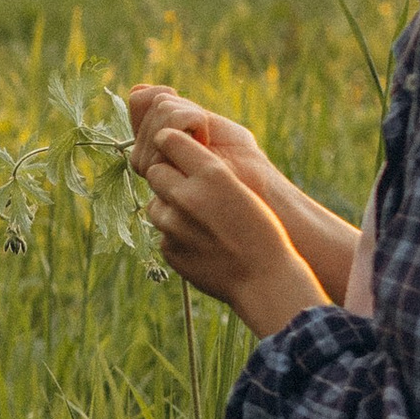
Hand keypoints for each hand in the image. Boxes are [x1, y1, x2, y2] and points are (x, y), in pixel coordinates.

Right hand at [127, 84, 272, 194]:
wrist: (254, 180)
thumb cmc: (236, 154)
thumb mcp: (203, 120)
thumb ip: (170, 107)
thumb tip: (139, 89)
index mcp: (152, 141)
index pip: (139, 101)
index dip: (168, 97)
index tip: (197, 118)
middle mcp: (145, 157)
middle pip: (154, 105)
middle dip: (187, 110)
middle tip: (207, 137)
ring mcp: (149, 168)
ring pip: (160, 114)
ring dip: (194, 119)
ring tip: (207, 145)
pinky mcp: (158, 175)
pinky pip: (165, 128)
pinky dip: (194, 122)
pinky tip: (205, 147)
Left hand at [143, 124, 328, 337]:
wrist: (264, 279)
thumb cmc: (261, 229)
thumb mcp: (242, 187)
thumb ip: (206, 170)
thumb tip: (171, 150)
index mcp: (211, 173)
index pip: (168, 139)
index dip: (172, 143)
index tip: (175, 147)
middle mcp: (186, 196)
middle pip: (155, 171)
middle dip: (168, 176)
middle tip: (188, 188)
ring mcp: (173, 226)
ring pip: (155, 204)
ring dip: (169, 207)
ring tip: (199, 219)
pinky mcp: (169, 249)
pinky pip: (163, 233)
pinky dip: (176, 235)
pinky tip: (201, 242)